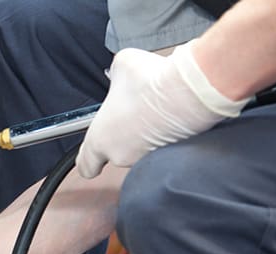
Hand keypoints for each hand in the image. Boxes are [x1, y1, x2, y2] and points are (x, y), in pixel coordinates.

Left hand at [77, 41, 248, 177]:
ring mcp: (146, 159)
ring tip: (155, 111)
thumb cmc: (152, 81)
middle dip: (123, 137)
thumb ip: (115, 75)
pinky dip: (166, 136)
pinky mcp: (170, 157)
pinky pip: (163, 149)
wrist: (190, 91)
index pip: (84, 166)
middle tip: (133, 115)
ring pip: (140, 151)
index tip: (93, 156)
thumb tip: (119, 74)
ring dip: (145, 136)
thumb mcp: (122, 65)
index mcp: (100, 140)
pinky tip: (172, 116)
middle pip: (116, 154)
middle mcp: (121, 156)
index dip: (88, 161)